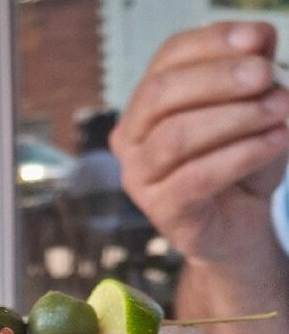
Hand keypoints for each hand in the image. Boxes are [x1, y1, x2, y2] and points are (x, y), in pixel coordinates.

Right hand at [111, 22, 288, 267]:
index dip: (210, 43)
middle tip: (266, 75)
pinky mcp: (160, 211)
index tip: (259, 39)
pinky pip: (197, 177)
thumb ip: (252, 73)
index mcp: (147, 105)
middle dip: (217, 79)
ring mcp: (139, 177)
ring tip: (280, 110)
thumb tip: (259, 37)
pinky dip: (242, 154)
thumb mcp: (253, 108)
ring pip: (175, 137)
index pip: (166, 60)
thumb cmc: (240, 162)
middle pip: (159, 95)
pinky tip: (276, 140)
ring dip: (235, 118)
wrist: (240, 224)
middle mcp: (131, 139)